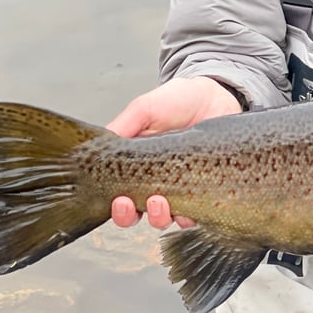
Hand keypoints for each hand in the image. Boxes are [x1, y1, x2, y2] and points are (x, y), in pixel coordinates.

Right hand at [107, 75, 242, 229]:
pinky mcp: (206, 188)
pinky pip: (197, 213)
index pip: (119, 196)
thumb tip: (96, 149)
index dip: (115, 207)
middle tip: (132, 205)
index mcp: (136, 166)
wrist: (216, 95)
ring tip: (160, 202)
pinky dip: (190, 217)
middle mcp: (156, 181)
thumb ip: (123, 126)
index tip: (118, 200)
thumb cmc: (178, 101)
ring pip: (166, 217)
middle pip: (137, 213)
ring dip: (159, 217)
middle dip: (130, 216)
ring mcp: (181, 187)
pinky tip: (189, 209)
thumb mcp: (145, 108)